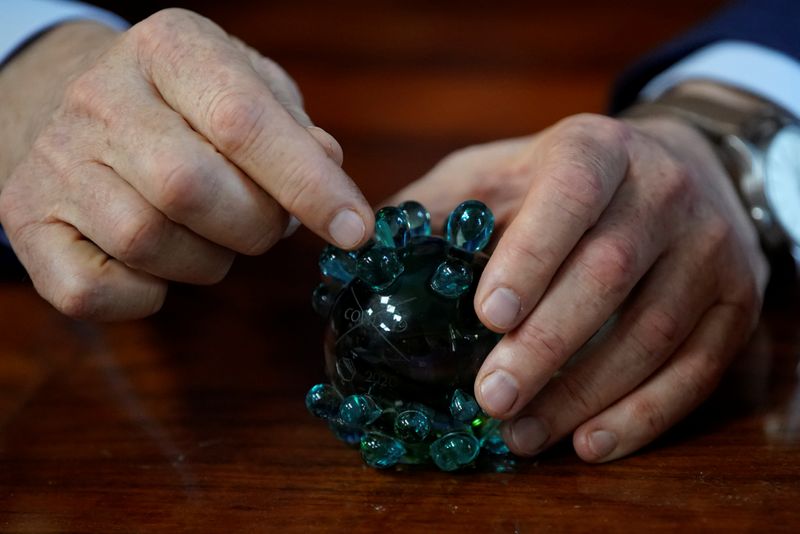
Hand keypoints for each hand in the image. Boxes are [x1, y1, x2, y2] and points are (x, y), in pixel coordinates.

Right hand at [0, 9, 372, 319]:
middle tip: (265, 225)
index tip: (355, 231)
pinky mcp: (26, 219)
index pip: (242, 121)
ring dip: (206, 261)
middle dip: (253, 227)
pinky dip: (143, 295)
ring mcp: (55, 161)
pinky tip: (160, 266)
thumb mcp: (249, 88)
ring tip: (212, 235)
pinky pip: (90, 291)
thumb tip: (327, 168)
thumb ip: (292, 127)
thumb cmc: (186, 105)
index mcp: (169, 49)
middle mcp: (100, 97)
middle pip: (189, 188)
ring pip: (146, 241)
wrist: (77, 106)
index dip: (308, 184)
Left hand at [389, 112, 768, 461]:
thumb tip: (364, 252)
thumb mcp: (501, 170)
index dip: (532, 255)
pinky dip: (644, 414)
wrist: (679, 167)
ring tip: (522, 434)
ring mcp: (709, 246)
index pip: (569, 193)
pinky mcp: (736, 299)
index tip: (488, 316)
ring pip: (652, 331)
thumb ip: (440, 204)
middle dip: (547, 345)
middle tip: (491, 398)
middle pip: (609, 273)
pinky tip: (590, 443)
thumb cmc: (566, 179)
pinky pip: (697, 368)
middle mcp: (663, 191)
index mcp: (596, 150)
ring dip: (585, 394)